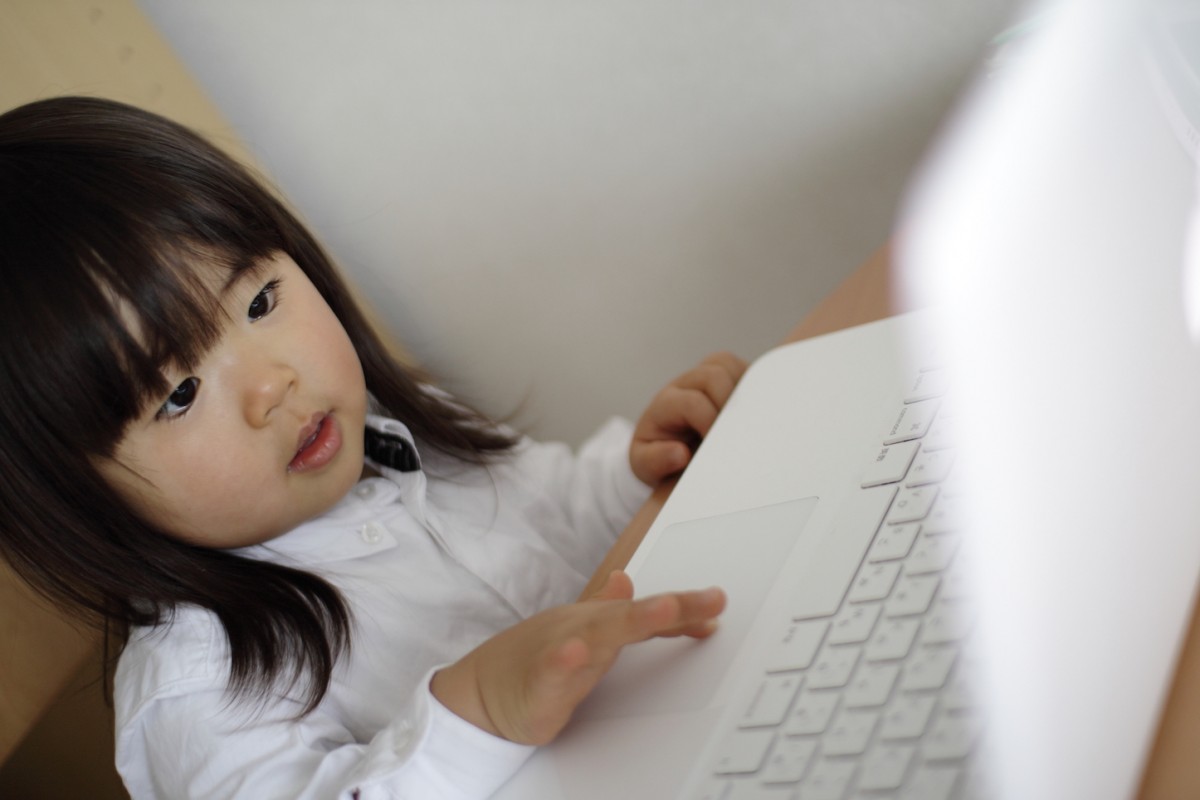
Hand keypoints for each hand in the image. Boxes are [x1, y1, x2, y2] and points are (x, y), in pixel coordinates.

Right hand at [429, 571, 725, 744]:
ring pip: (598, 636)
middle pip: (632, 617)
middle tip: (714, 600)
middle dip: (673, 608)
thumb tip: (627, 583)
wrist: (479, 693)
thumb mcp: (576, 636)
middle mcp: (581, 630)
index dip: (683, 610)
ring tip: (665, 610)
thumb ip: (608, 612)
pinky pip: (551, 670)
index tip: (718, 607)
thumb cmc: (531, 662)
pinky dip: (563, 661)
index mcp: (595, 624)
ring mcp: (558, 653)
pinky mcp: (537, 686)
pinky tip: (577, 652)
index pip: (645, 614)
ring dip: (632, 621)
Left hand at [630, 351, 747, 485]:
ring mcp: (703, 379)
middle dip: (728, 403)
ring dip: (740, 390)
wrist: (665, 452)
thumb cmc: (658, 457)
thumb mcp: (646, 466)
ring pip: (727, 364)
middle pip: (713, 374)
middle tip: (734, 432)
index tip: (717, 448)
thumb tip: (681, 453)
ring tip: (743, 420)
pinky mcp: (723, 379)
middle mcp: (683, 385)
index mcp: (664, 405)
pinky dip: (750, 386)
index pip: (693, 402)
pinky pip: (741, 369)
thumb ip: (656, 461)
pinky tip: (752, 413)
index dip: (709, 421)